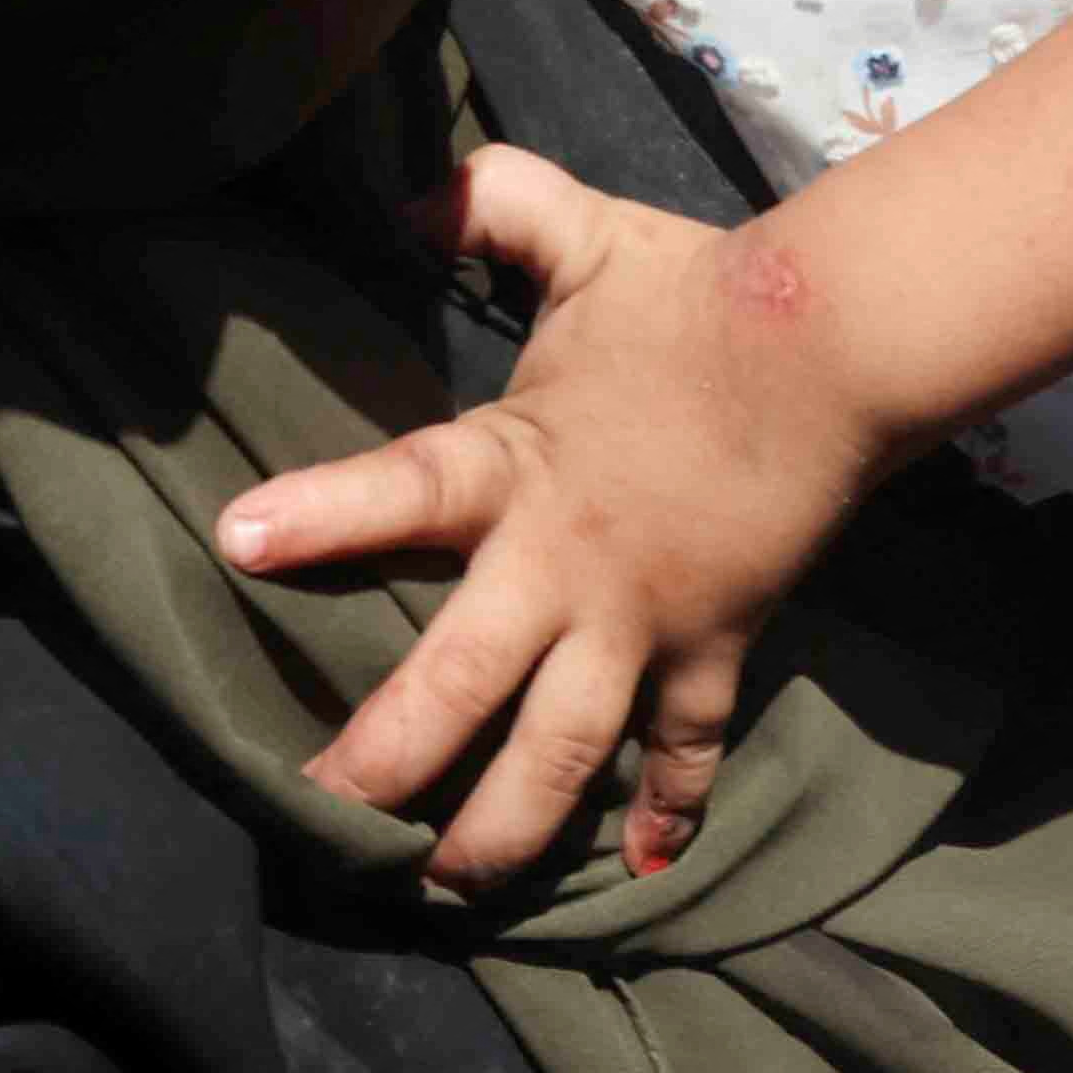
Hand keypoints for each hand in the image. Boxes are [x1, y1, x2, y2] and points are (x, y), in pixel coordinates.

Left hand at [214, 147, 895, 887]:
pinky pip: (686, 748)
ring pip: (562, 754)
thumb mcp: (584, 232)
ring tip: (444, 881)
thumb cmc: (698, 293)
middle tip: (319, 811)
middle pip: (463, 684)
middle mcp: (569, 566)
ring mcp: (643, 624)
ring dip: (501, 826)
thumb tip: (406, 191)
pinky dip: (668, 811)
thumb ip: (491, 203)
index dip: (319, 514)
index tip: (236, 541)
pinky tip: (639, 868)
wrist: (836, 349)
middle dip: (387, 759)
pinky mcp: (714, 651)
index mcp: (520, 467)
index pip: (403, 489)